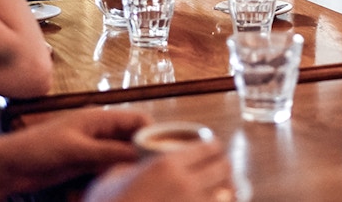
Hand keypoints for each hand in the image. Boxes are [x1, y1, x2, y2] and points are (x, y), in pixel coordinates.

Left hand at [0, 108, 152, 201]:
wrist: (11, 164)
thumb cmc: (41, 148)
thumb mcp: (77, 149)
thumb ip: (108, 151)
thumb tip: (139, 153)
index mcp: (100, 117)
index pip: (136, 120)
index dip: (153, 132)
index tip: (166, 152)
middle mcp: (101, 129)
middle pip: (133, 136)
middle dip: (145, 150)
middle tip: (159, 169)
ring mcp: (94, 145)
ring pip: (123, 152)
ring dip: (132, 163)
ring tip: (145, 179)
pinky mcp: (87, 161)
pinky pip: (111, 165)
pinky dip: (119, 172)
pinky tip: (125, 183)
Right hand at [85, 140, 235, 201]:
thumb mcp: (112, 178)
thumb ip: (129, 166)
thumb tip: (135, 164)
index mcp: (168, 165)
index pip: (209, 148)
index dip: (214, 146)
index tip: (213, 149)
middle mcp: (187, 186)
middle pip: (225, 168)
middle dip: (224, 167)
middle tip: (219, 168)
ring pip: (230, 195)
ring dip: (228, 191)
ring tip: (222, 190)